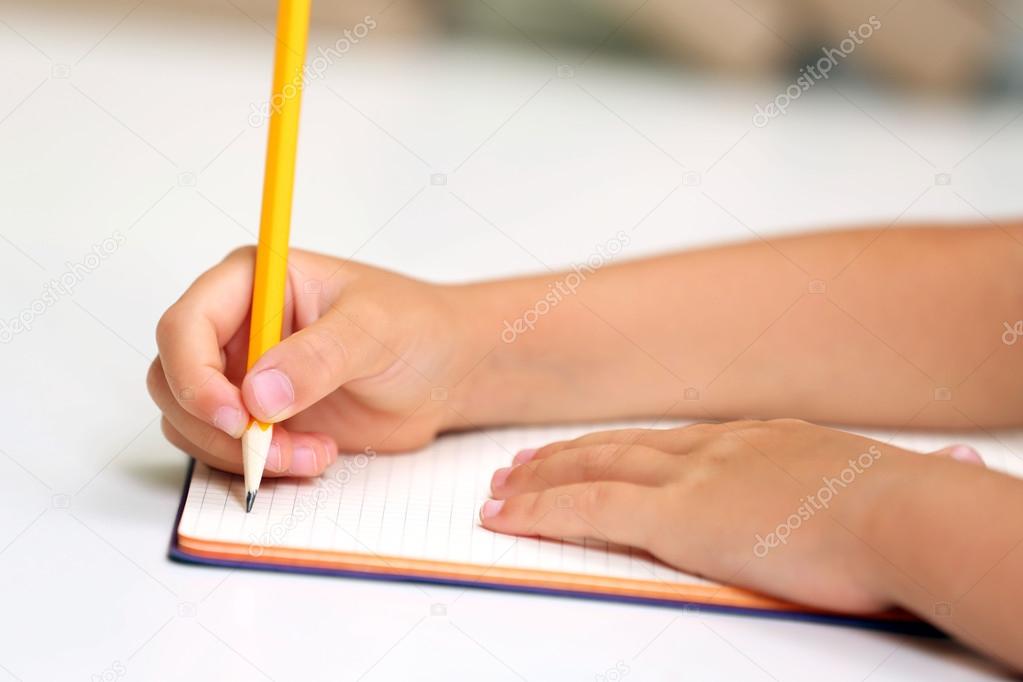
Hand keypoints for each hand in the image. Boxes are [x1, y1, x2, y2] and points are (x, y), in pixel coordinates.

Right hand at [147, 247, 478, 476]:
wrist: (446, 371)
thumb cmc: (415, 327)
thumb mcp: (373, 330)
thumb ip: (318, 357)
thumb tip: (257, 394)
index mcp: (252, 283)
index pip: (184, 326)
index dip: (193, 376)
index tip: (236, 417)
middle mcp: (236, 328)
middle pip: (174, 381)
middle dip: (217, 426)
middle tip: (275, 448)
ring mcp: (243, 376)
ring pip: (192, 424)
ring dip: (240, 453)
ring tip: (312, 454)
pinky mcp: (259, 419)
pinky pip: (224, 452)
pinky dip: (257, 467)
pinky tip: (312, 457)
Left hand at [480, 419, 982, 612]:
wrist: (899, 513)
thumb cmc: (892, 510)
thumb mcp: (853, 489)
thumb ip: (823, 490)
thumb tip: (847, 496)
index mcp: (751, 441)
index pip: (661, 444)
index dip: (614, 449)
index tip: (586, 454)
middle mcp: (711, 448)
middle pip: (616, 448)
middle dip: (563, 458)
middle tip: (520, 465)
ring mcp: (689, 476)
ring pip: (591, 470)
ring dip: (540, 480)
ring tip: (502, 488)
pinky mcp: (675, 514)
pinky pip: (587, 508)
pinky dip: (541, 510)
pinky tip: (507, 516)